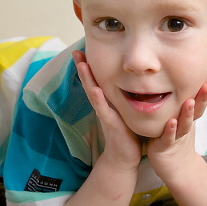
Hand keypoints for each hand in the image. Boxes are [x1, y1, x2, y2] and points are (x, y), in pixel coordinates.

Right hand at [73, 50, 141, 170]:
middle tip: (76, 52)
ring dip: (86, 79)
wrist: (124, 156)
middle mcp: (102, 105)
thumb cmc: (126, 132)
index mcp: (106, 100)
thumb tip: (130, 79)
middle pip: (89, 83)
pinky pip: (103, 110)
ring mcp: (104, 114)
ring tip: (81, 64)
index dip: (89, 66)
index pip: (95, 79)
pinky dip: (98, 100)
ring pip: (92, 93)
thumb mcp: (124, 109)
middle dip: (82, 68)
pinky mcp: (110, 124)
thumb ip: (124, 96)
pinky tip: (95, 89)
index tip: (82, 50)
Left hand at [147, 82, 206, 182]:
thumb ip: (182, 106)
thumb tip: (180, 83)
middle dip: (202, 99)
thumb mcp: (181, 122)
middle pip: (196, 112)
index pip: (200, 105)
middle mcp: (185, 127)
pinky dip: (170, 130)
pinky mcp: (164, 147)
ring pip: (183, 125)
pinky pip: (168, 138)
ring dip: (188, 113)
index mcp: (189, 120)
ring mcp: (175, 137)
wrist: (176, 169)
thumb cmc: (175, 140)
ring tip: (190, 102)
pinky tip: (171, 122)